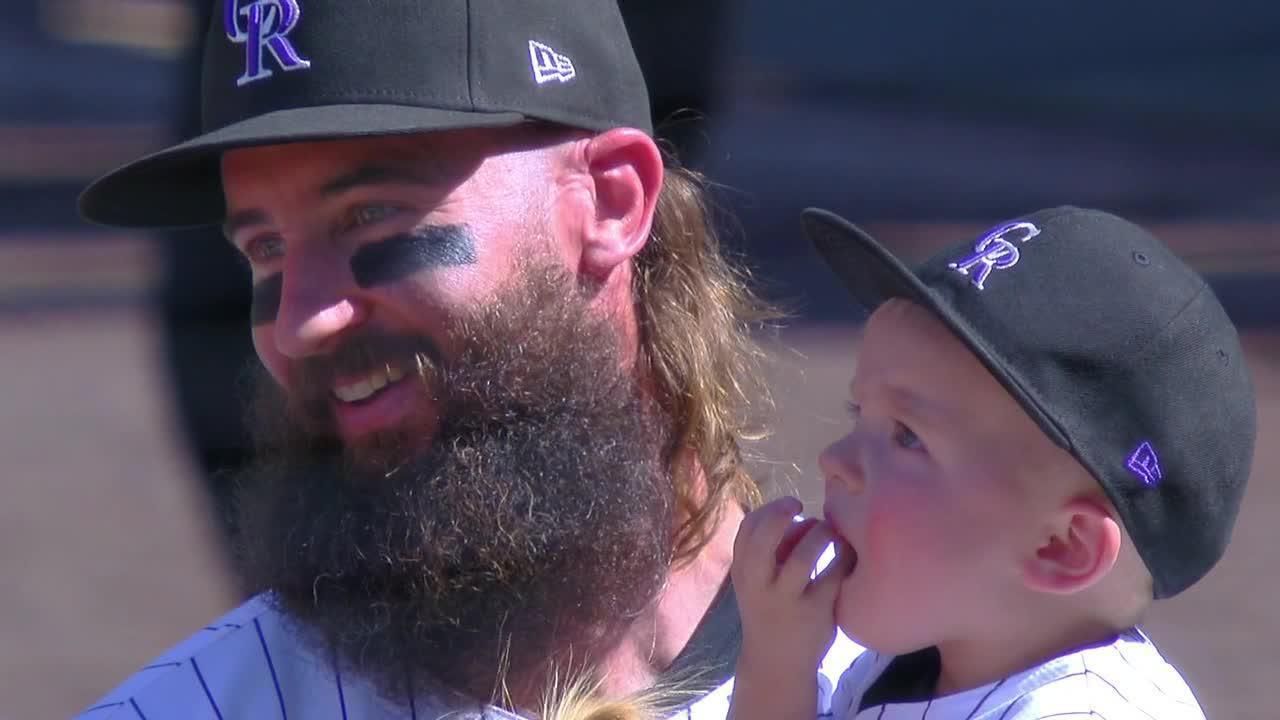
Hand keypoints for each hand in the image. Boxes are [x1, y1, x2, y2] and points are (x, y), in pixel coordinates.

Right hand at [731, 496, 853, 673]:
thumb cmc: (769, 611)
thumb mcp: (756, 582)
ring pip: (804, 557)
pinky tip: (847, 554)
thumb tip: (801, 519)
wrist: (776, 663)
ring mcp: (787, 600)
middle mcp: (760, 585)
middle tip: (803, 506)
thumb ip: (770, 551)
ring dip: (821, 534)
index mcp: (743, 572)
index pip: (747, 528)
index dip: (769, 509)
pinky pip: (833, 575)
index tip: (791, 507)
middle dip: (783, 514)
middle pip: (764, 539)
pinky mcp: (815, 613)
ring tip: (831, 533)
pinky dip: (843, 556)